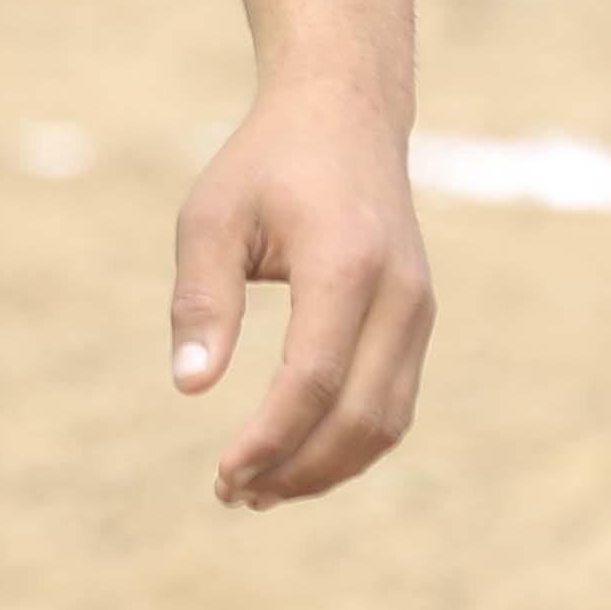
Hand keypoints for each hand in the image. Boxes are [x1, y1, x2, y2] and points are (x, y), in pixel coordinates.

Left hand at [168, 85, 429, 507]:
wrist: (345, 114)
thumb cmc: (266, 164)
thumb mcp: (211, 215)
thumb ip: (202, 299)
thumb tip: (191, 388)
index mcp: (346, 263)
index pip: (315, 380)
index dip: (271, 440)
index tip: (222, 475)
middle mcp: (400, 293)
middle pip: (361, 417)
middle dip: (298, 471)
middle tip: (232, 495)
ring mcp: (419, 309)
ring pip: (388, 422)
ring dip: (327, 469)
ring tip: (258, 490)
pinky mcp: (419, 321)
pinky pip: (395, 403)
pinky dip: (350, 444)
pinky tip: (296, 457)